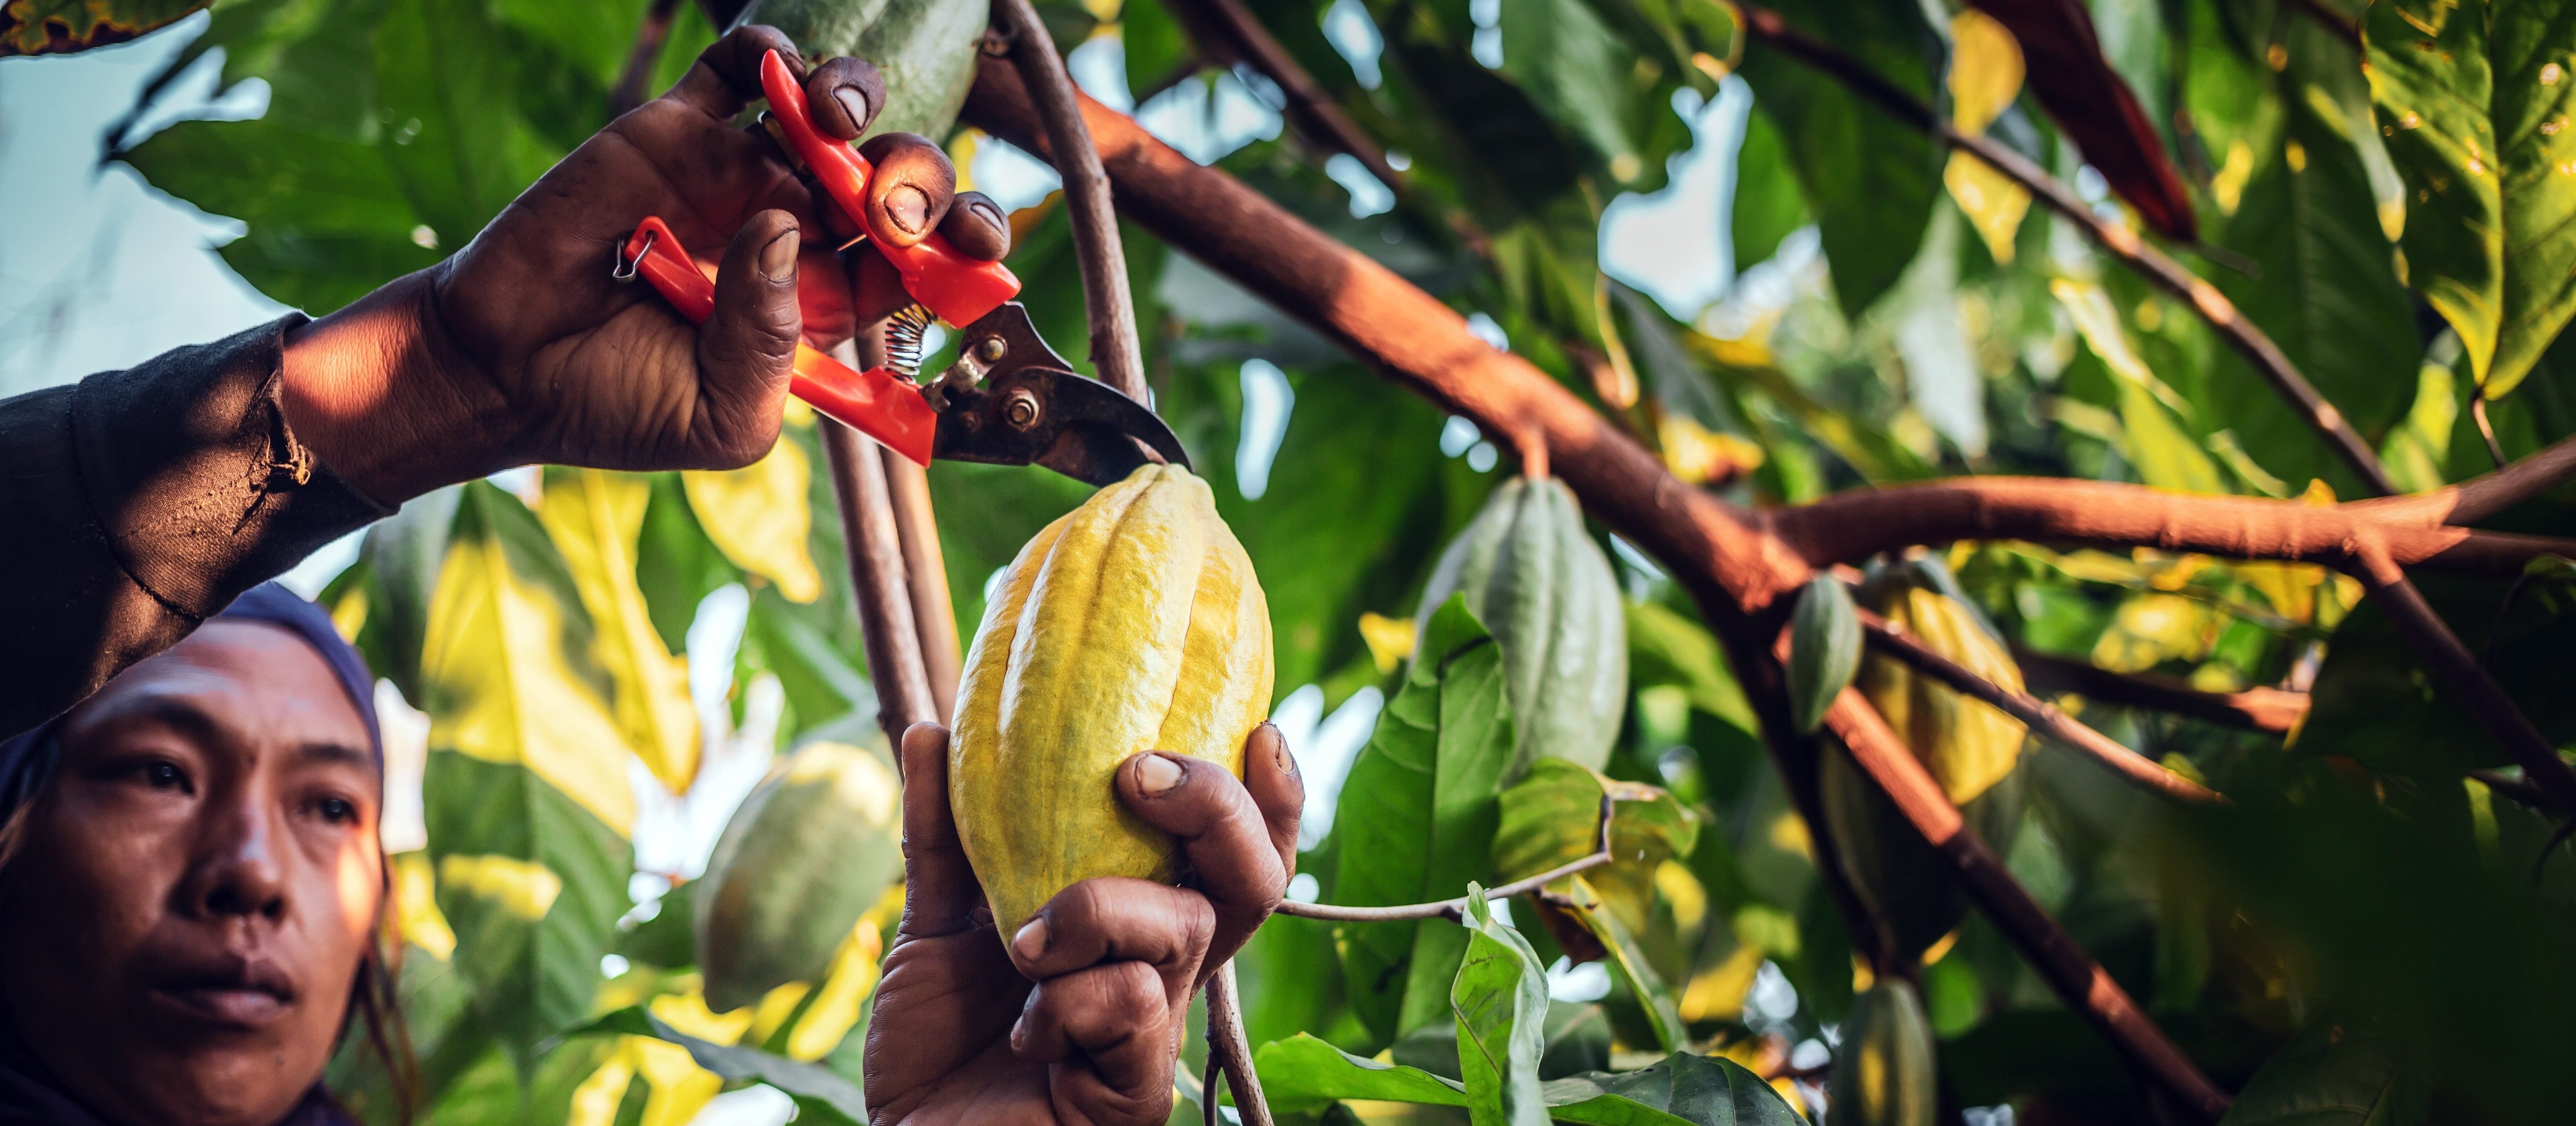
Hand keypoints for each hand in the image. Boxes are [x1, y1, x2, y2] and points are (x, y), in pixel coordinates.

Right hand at [276, 24, 1013, 502]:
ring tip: (831, 124)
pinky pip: (741, 71)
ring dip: (856, 102)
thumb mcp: (719, 417)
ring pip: (834, 116)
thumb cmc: (619, 407)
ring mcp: (740, 177)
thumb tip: (781, 233)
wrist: (505, 370)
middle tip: (893, 205)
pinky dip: (772, 55)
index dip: (961, 247)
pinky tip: (782, 74)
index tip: (973, 249)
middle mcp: (797, 235)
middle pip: (895, 185)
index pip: (921, 264)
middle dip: (922, 180)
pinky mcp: (675, 133)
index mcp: (826, 307)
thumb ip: (768, 347)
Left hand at [867, 722, 1302, 1125]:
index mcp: (1136, 925)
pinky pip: (1137, 1004)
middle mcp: (1164, 971)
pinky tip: (1027, 1030)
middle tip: (1139, 776)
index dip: (1263, 798)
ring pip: (1186, 929)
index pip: (1227, 854)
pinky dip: (1071, 1000)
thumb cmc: (939, 1044)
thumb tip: (929, 729)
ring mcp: (1159, 1032)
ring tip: (1024, 943)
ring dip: (1099, 910)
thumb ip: (943, 834)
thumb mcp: (937, 922)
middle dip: (1216, 807)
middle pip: (1251, 879)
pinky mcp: (1140, 1088)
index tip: (1260, 728)